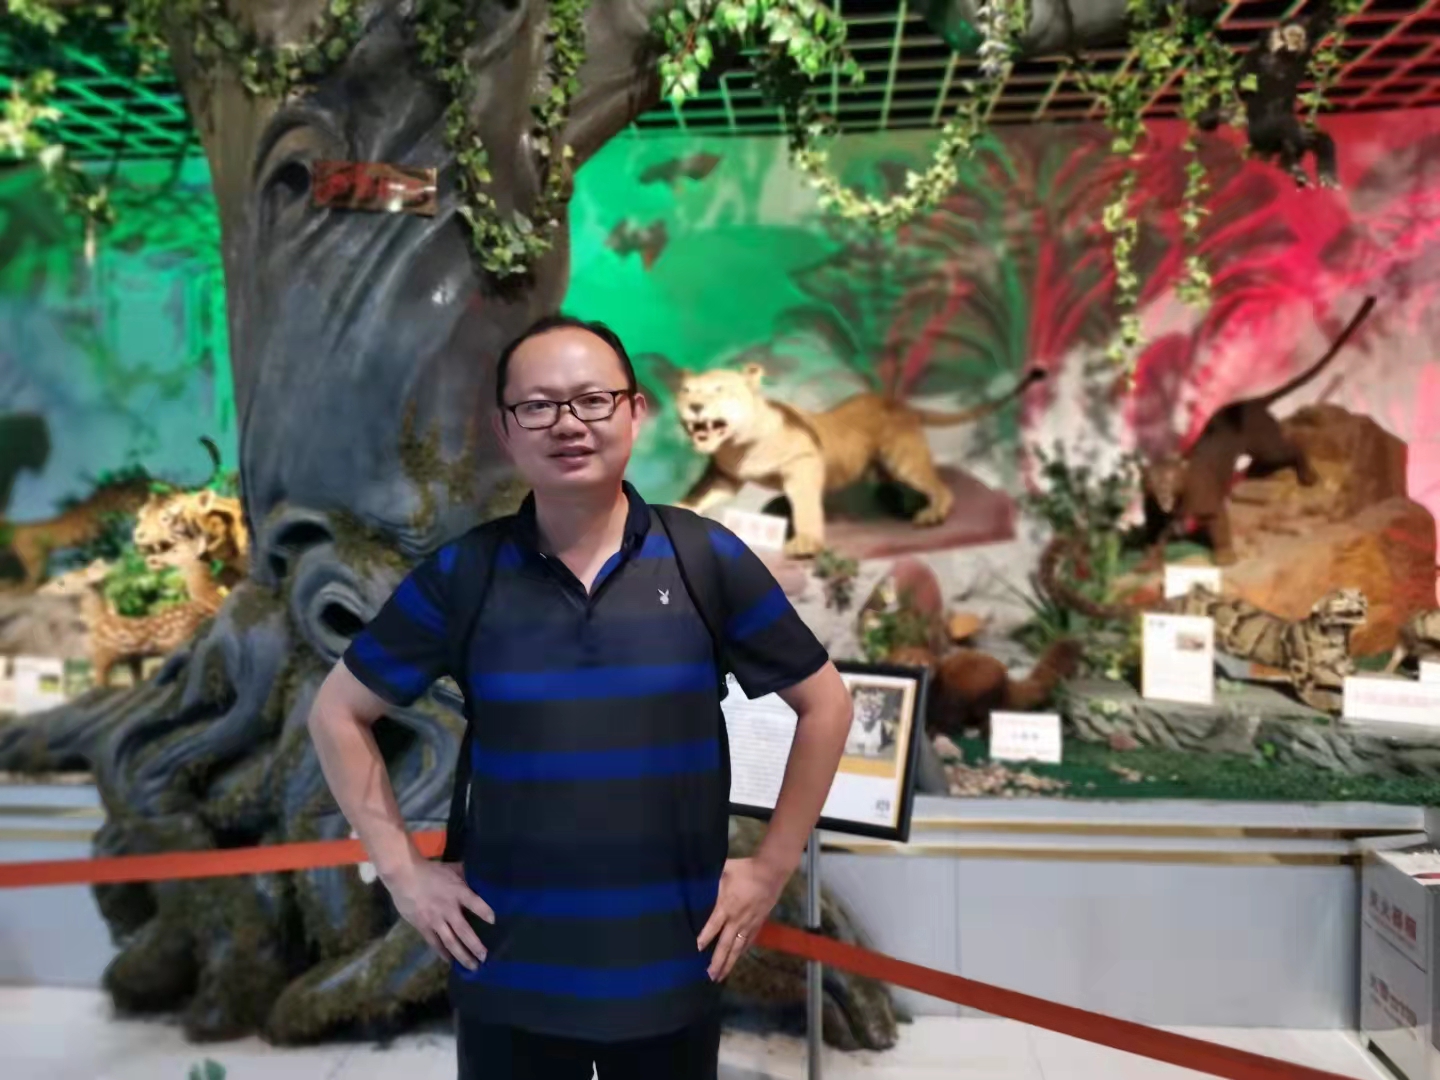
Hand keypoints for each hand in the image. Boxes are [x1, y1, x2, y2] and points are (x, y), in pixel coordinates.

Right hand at [387, 858, 494, 970]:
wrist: (403, 875)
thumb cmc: (429, 871)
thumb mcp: (451, 869)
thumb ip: (465, 876)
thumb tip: (479, 878)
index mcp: (457, 892)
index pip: (475, 903)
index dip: (484, 912)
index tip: (494, 921)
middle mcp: (448, 908)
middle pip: (464, 930)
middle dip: (476, 945)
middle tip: (485, 957)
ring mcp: (435, 919)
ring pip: (450, 942)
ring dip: (462, 955)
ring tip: (472, 966)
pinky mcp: (422, 926)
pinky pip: (434, 943)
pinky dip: (443, 953)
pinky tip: (450, 961)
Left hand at [697, 857, 787, 981]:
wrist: (771, 872)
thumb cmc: (745, 870)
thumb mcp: (724, 871)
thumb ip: (710, 881)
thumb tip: (695, 885)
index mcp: (727, 906)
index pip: (712, 927)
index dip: (703, 940)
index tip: (694, 952)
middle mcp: (737, 920)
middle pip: (725, 945)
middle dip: (717, 962)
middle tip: (708, 976)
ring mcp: (749, 924)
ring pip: (738, 948)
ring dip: (729, 963)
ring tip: (720, 976)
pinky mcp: (758, 924)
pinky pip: (748, 942)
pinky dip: (741, 953)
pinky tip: (736, 960)